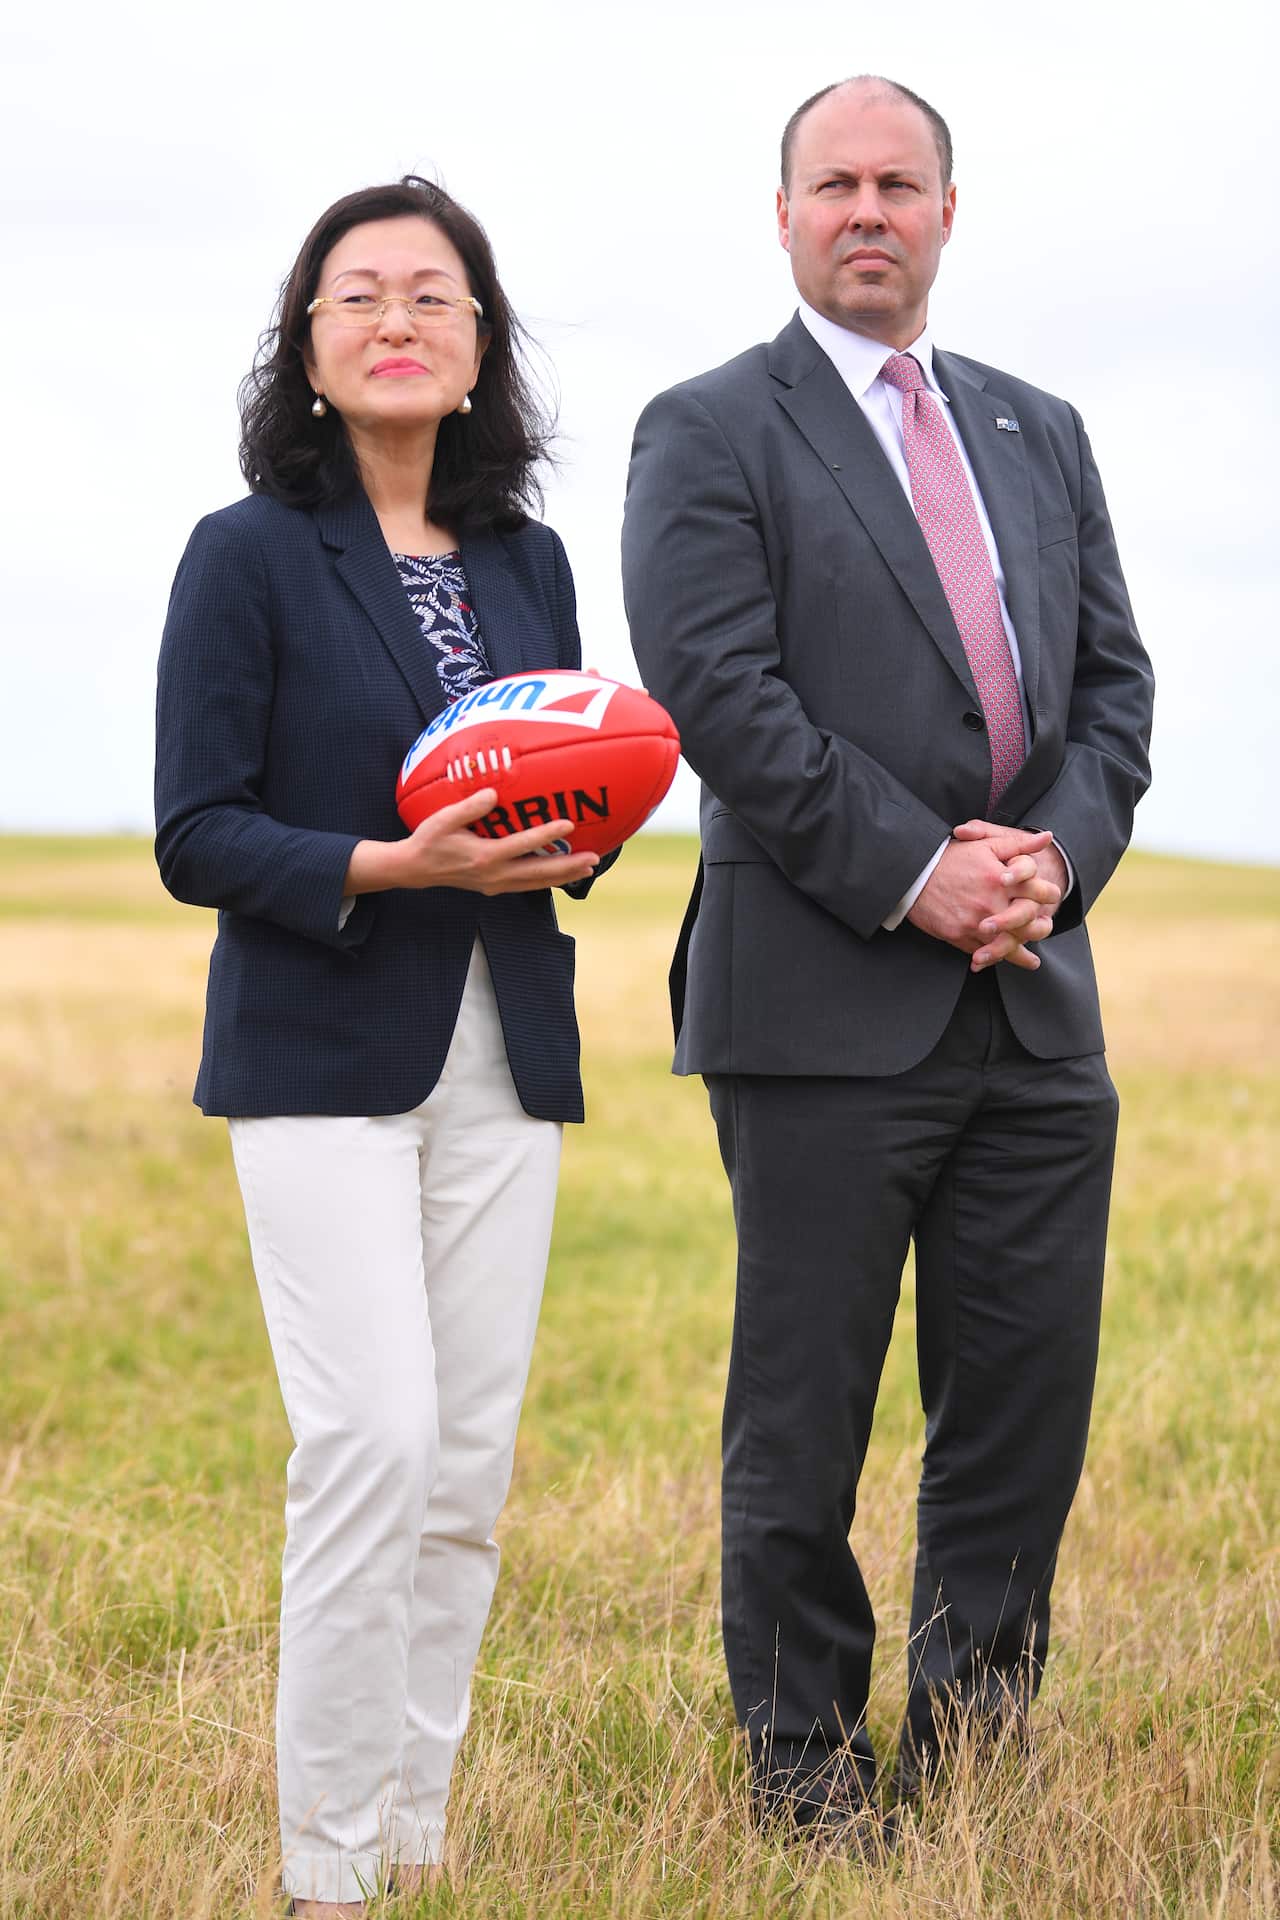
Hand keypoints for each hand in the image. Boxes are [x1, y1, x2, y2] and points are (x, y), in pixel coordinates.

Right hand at [345, 788, 599, 896]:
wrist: (415, 869)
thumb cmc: (429, 840)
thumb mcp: (443, 819)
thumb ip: (469, 807)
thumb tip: (494, 794)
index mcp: (484, 856)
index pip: (522, 844)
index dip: (547, 833)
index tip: (569, 823)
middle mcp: (494, 874)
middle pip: (539, 872)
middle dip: (568, 866)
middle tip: (593, 859)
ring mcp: (496, 884)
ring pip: (536, 883)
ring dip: (563, 876)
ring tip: (587, 868)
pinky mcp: (494, 887)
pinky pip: (527, 885)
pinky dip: (547, 880)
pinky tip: (562, 874)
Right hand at [907, 832, 1056, 971]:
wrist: (913, 875)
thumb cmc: (951, 858)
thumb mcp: (987, 844)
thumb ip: (1019, 844)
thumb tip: (1048, 838)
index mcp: (1002, 880)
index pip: (1040, 892)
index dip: (1049, 895)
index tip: (1049, 898)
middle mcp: (991, 904)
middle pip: (1028, 924)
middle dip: (1040, 928)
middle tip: (1043, 928)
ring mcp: (975, 923)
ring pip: (1008, 945)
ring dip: (1022, 954)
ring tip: (1031, 960)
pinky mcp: (959, 936)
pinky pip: (983, 953)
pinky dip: (995, 959)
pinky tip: (1001, 960)